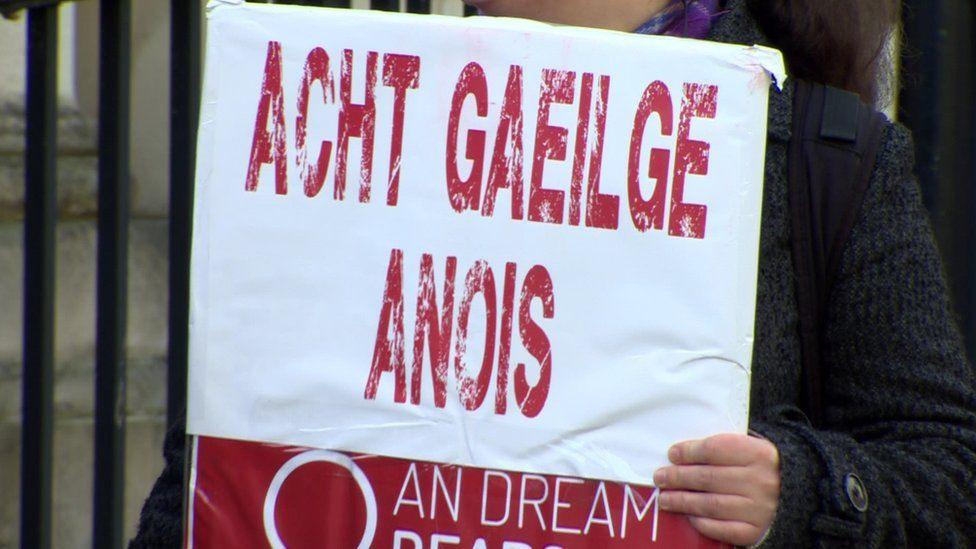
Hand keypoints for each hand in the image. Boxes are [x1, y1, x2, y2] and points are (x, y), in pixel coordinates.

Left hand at [654, 434, 780, 545]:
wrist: (795, 494)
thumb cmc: (762, 469)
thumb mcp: (750, 450)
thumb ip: (722, 449)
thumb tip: (681, 455)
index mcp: (759, 454)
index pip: (716, 450)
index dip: (690, 452)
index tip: (672, 454)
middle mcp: (761, 481)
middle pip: (709, 478)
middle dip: (679, 478)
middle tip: (660, 478)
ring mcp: (759, 508)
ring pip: (711, 504)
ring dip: (683, 501)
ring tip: (665, 498)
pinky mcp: (755, 530)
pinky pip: (722, 528)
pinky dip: (702, 522)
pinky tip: (688, 515)